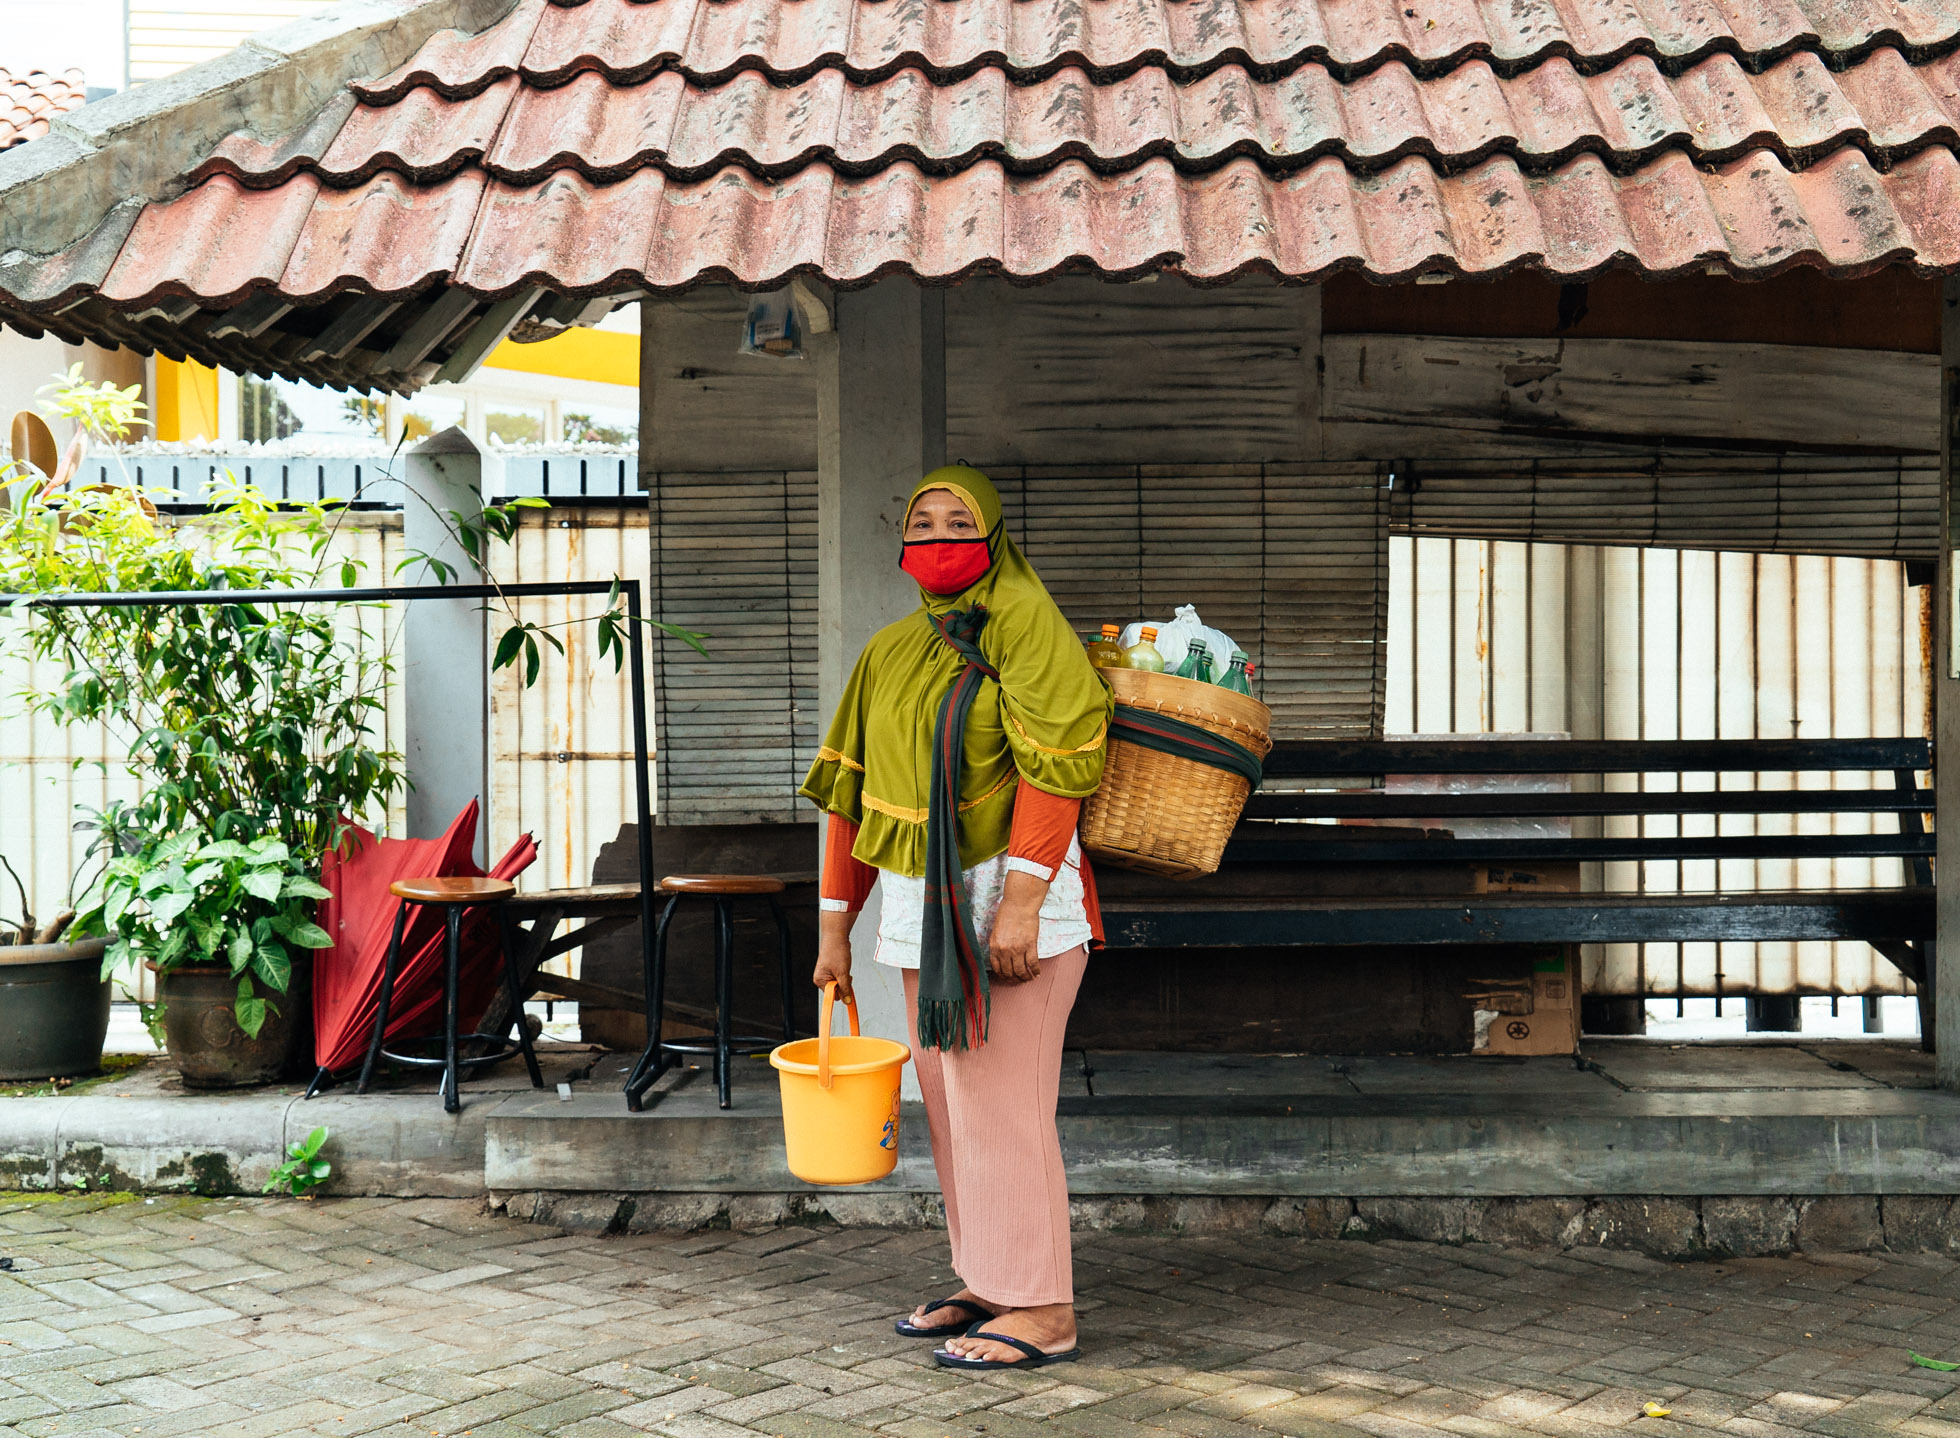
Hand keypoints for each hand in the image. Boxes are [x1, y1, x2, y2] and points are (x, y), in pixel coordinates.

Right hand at [813, 909, 853, 1001]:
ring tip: (844, 967)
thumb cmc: (836, 952)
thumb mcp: (842, 973)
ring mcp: (826, 974)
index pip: (832, 996)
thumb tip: (847, 1001)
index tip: (847, 986)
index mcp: (820, 980)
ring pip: (839, 983)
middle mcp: (821, 978)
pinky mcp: (831, 969)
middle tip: (846, 973)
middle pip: (836, 990)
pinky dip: (844, 973)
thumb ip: (845, 988)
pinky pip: (840, 977)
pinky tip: (844, 965)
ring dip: (845, 978)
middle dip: (844, 984)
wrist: (837, 937)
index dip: (841, 992)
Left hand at [986, 869, 1046, 984]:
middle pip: (1009, 972)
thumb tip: (1002, 956)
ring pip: (1021, 971)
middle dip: (1014, 979)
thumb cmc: (1007, 912)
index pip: (996, 968)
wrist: (1019, 903)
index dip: (1002, 975)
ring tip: (1028, 978)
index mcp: (994, 946)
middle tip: (1019, 980)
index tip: (1007, 977)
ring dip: (1025, 977)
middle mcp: (1004, 950)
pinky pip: (1032, 963)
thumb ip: (998, 944)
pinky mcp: (1030, 945)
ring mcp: (1017, 949)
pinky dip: (1035, 971)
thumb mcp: (996, 930)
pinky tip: (1037, 973)